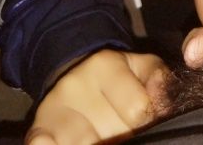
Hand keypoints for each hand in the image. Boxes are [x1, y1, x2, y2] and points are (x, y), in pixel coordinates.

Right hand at [25, 49, 170, 144]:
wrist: (71, 76)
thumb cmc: (117, 77)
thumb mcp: (141, 67)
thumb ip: (159, 79)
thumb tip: (165, 103)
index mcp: (104, 65)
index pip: (137, 109)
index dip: (147, 122)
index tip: (144, 122)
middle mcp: (75, 85)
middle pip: (112, 132)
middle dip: (125, 137)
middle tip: (125, 132)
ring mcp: (53, 109)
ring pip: (84, 143)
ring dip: (99, 143)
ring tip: (105, 137)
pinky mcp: (37, 130)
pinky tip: (57, 144)